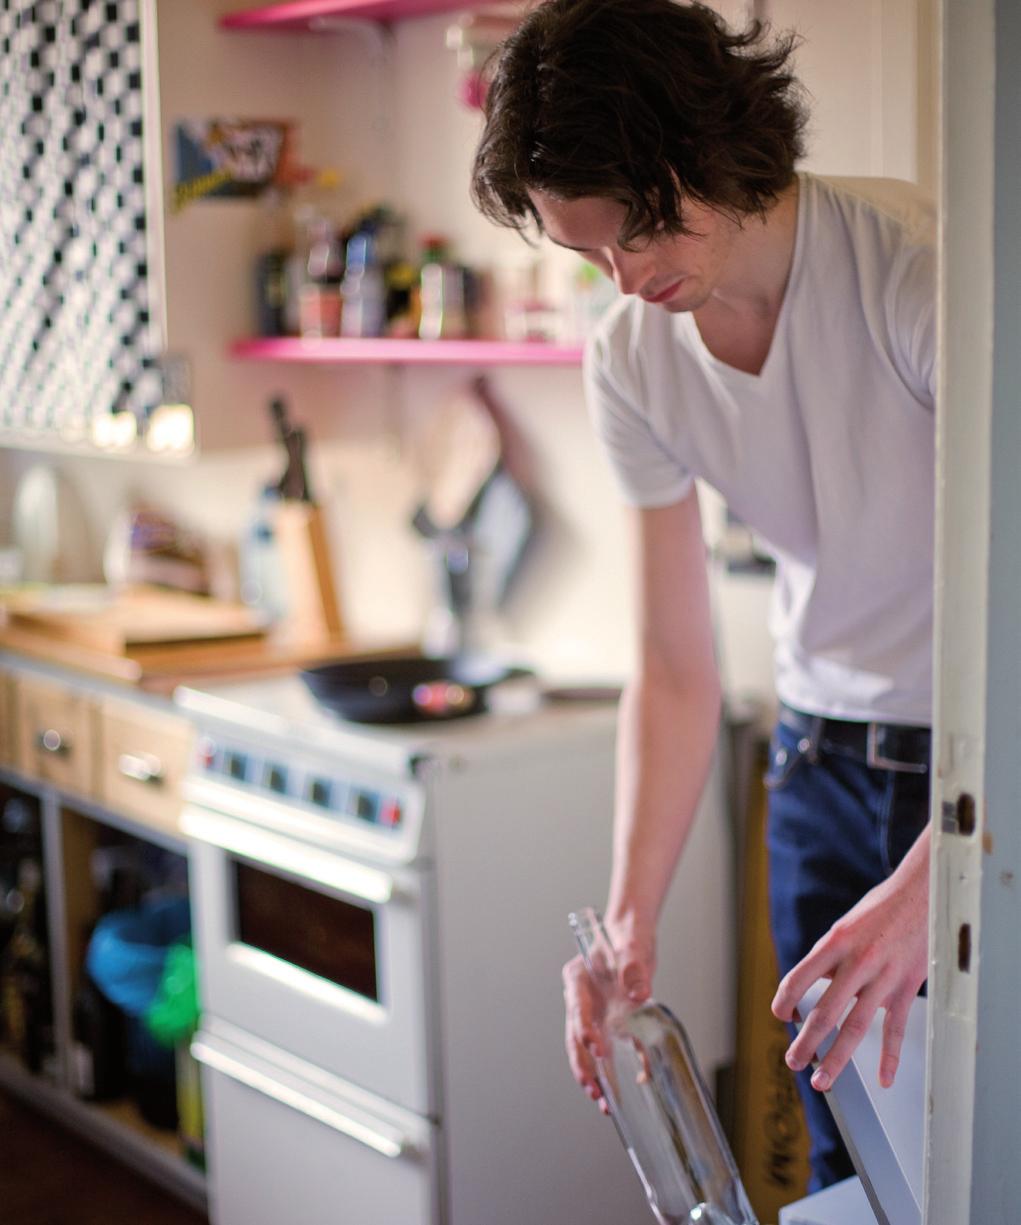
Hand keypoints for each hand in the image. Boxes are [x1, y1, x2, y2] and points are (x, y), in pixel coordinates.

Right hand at [563, 915, 655, 1113]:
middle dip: (582, 1065)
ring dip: (591, 1074)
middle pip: (574, 1036)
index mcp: (577, 978)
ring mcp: (591, 1013)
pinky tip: (619, 1090)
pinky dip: (610, 1070)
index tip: (597, 1048)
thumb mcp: (632, 947)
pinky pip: (605, 1050)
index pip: (577, 1008)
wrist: (632, 938)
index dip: (585, 1030)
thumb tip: (638, 994)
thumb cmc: (627, 938)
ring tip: (602, 1100)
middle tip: (594, 1089)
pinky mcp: (606, 1023)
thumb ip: (633, 969)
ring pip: (584, 1049)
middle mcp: (579, 999)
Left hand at [771, 830, 929, 1091]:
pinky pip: (895, 1029)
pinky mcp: (907, 988)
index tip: (779, 1015)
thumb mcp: (846, 925)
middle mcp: (857, 962)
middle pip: (826, 1012)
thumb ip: (831, 957)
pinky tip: (882, 1078)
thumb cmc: (881, 908)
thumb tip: (814, 987)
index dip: (785, 1000)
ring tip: (822, 1080)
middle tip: (793, 1061)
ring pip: (856, 1028)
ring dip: (837, 1059)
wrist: (924, 893)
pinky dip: (889, 1057)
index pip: (800, 977)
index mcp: (835, 942)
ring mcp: (884, 978)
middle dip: (806, 1043)